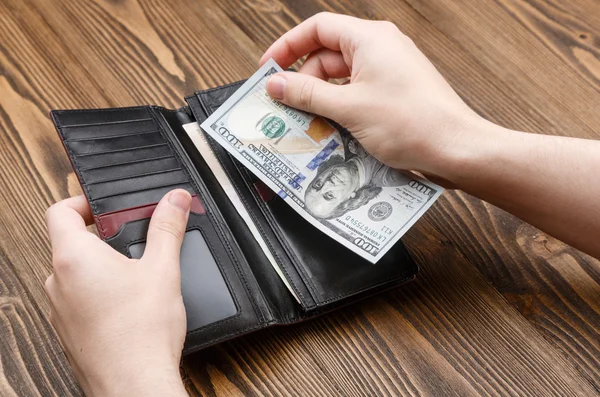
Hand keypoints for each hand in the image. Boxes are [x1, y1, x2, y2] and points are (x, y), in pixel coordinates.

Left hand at [45, 190, 190, 395]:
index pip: (61, 211)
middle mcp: (58, 282)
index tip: (106, 207)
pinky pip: (77, 299)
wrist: (134, 384)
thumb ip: (167, 227)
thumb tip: (175, 200)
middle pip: (70, 242)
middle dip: (102, 237)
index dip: (83, 202)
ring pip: (74, 273)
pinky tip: (128, 305)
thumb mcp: (162, 269)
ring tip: (135, 275)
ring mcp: (59, 309)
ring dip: (100, 266)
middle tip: (132, 240)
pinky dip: (98, 293)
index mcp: (74, 257)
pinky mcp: (68, 331)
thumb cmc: (142, 332)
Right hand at [260, 12, 481, 181]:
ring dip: (321, 97)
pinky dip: (340, 107)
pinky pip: (356, 92)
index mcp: (370, 39)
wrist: (455, 148)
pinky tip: (330, 128)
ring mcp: (389, 70)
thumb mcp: (348, 108)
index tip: (270, 67)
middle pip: (327, 54)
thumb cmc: (414, 123)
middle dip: (304, 79)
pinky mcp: (394, 92)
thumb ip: (307, 94)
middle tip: (285, 104)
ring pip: (341, 77)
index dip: (288, 46)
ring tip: (306, 121)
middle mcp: (381, 48)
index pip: (318, 28)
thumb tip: (277, 84)